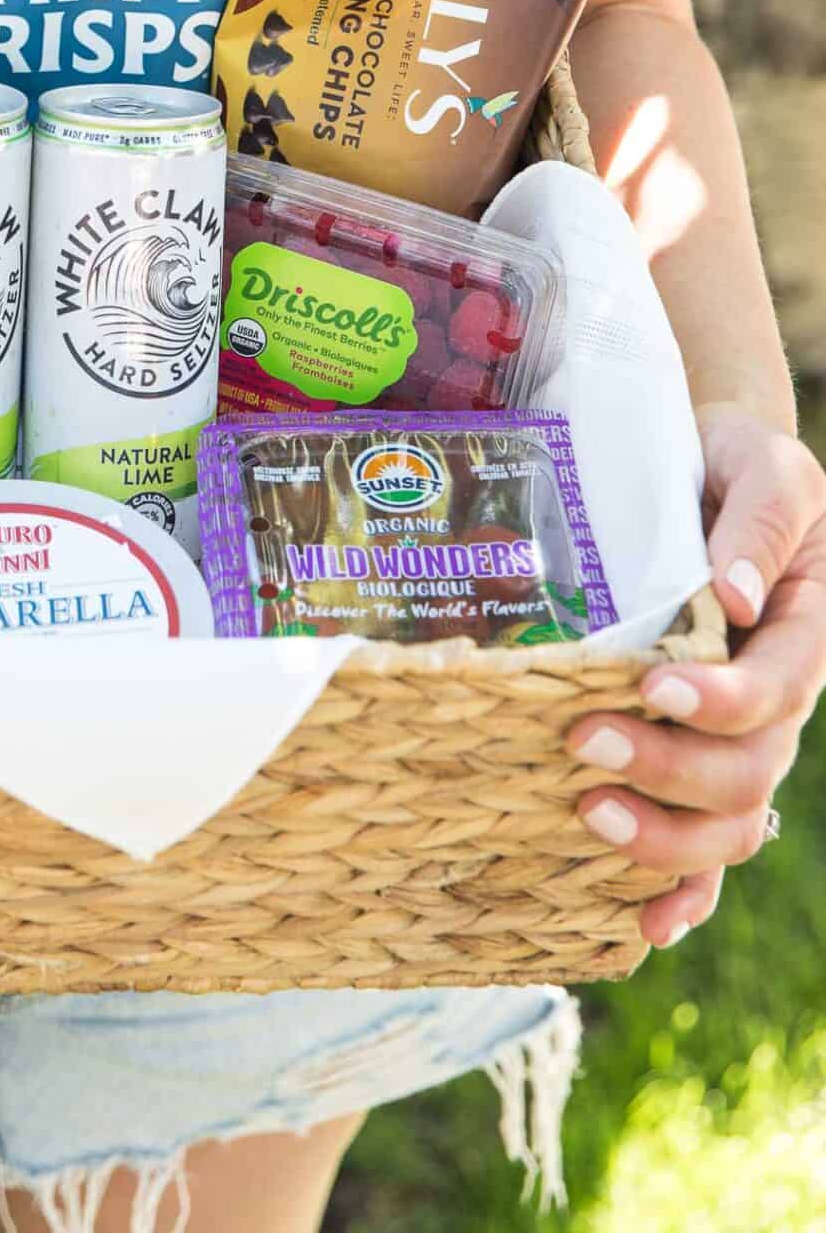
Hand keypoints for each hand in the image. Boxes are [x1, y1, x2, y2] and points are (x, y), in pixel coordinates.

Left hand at [567, 404, 825, 949]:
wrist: (713, 469)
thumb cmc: (737, 463)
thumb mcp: (767, 467)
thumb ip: (759, 522)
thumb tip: (732, 595)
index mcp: (803, 633)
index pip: (774, 691)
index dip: (719, 702)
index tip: (652, 686)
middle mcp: (778, 699)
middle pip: (748, 771)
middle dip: (670, 771)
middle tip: (584, 743)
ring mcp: (742, 736)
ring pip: (728, 820)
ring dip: (663, 836)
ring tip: (588, 814)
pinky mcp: (699, 751)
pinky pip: (706, 840)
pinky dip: (682, 891)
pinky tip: (641, 923)